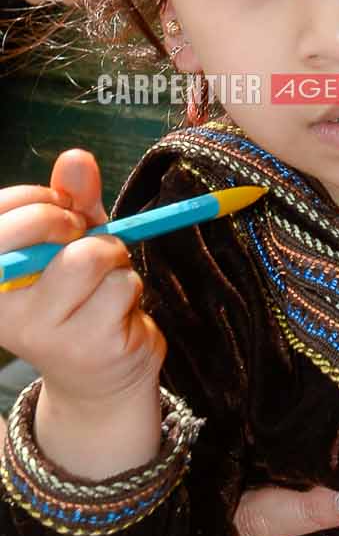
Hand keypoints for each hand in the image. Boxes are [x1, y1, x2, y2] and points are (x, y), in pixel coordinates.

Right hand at [0, 151, 164, 476]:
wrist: (100, 377)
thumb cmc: (78, 297)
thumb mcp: (70, 241)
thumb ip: (71, 200)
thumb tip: (76, 157)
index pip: (4, 213)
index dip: (45, 201)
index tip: (62, 217)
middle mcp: (3, 309)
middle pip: (48, 228)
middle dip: (79, 222)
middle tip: (85, 242)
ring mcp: (44, 333)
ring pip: (94, 255)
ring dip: (114, 258)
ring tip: (105, 283)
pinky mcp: (89, 347)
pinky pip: (122, 285)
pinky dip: (130, 287)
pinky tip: (117, 311)